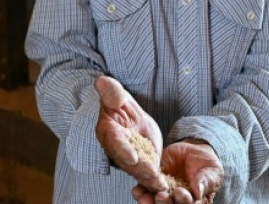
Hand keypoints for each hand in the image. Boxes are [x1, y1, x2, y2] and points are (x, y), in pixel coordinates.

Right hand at [94, 76, 166, 192]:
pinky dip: (156, 180)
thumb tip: (101, 81)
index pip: (116, 143)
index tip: (133, 158)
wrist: (125, 113)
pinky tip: (167, 187)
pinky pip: (148, 172)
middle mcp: (117, 149)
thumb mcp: (115, 94)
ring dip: (150, 180)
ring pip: (139, 171)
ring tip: (162, 186)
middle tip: (154, 177)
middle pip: (129, 162)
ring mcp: (129, 157)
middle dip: (142, 171)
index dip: (124, 151)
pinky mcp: (142, 161)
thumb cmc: (116, 102)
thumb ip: (111, 91)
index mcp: (108, 132)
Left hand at [132, 139, 223, 203]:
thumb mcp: (211, 172)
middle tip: (161, 196)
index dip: (184, 201)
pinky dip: (140, 192)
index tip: (180, 192)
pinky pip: (146, 190)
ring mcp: (165, 193)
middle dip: (164, 203)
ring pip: (155, 202)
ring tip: (144, 198)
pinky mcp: (154, 183)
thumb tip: (199, 190)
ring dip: (149, 201)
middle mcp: (177, 200)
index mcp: (194, 201)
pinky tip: (137, 191)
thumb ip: (205, 181)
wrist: (193, 152)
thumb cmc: (206, 165)